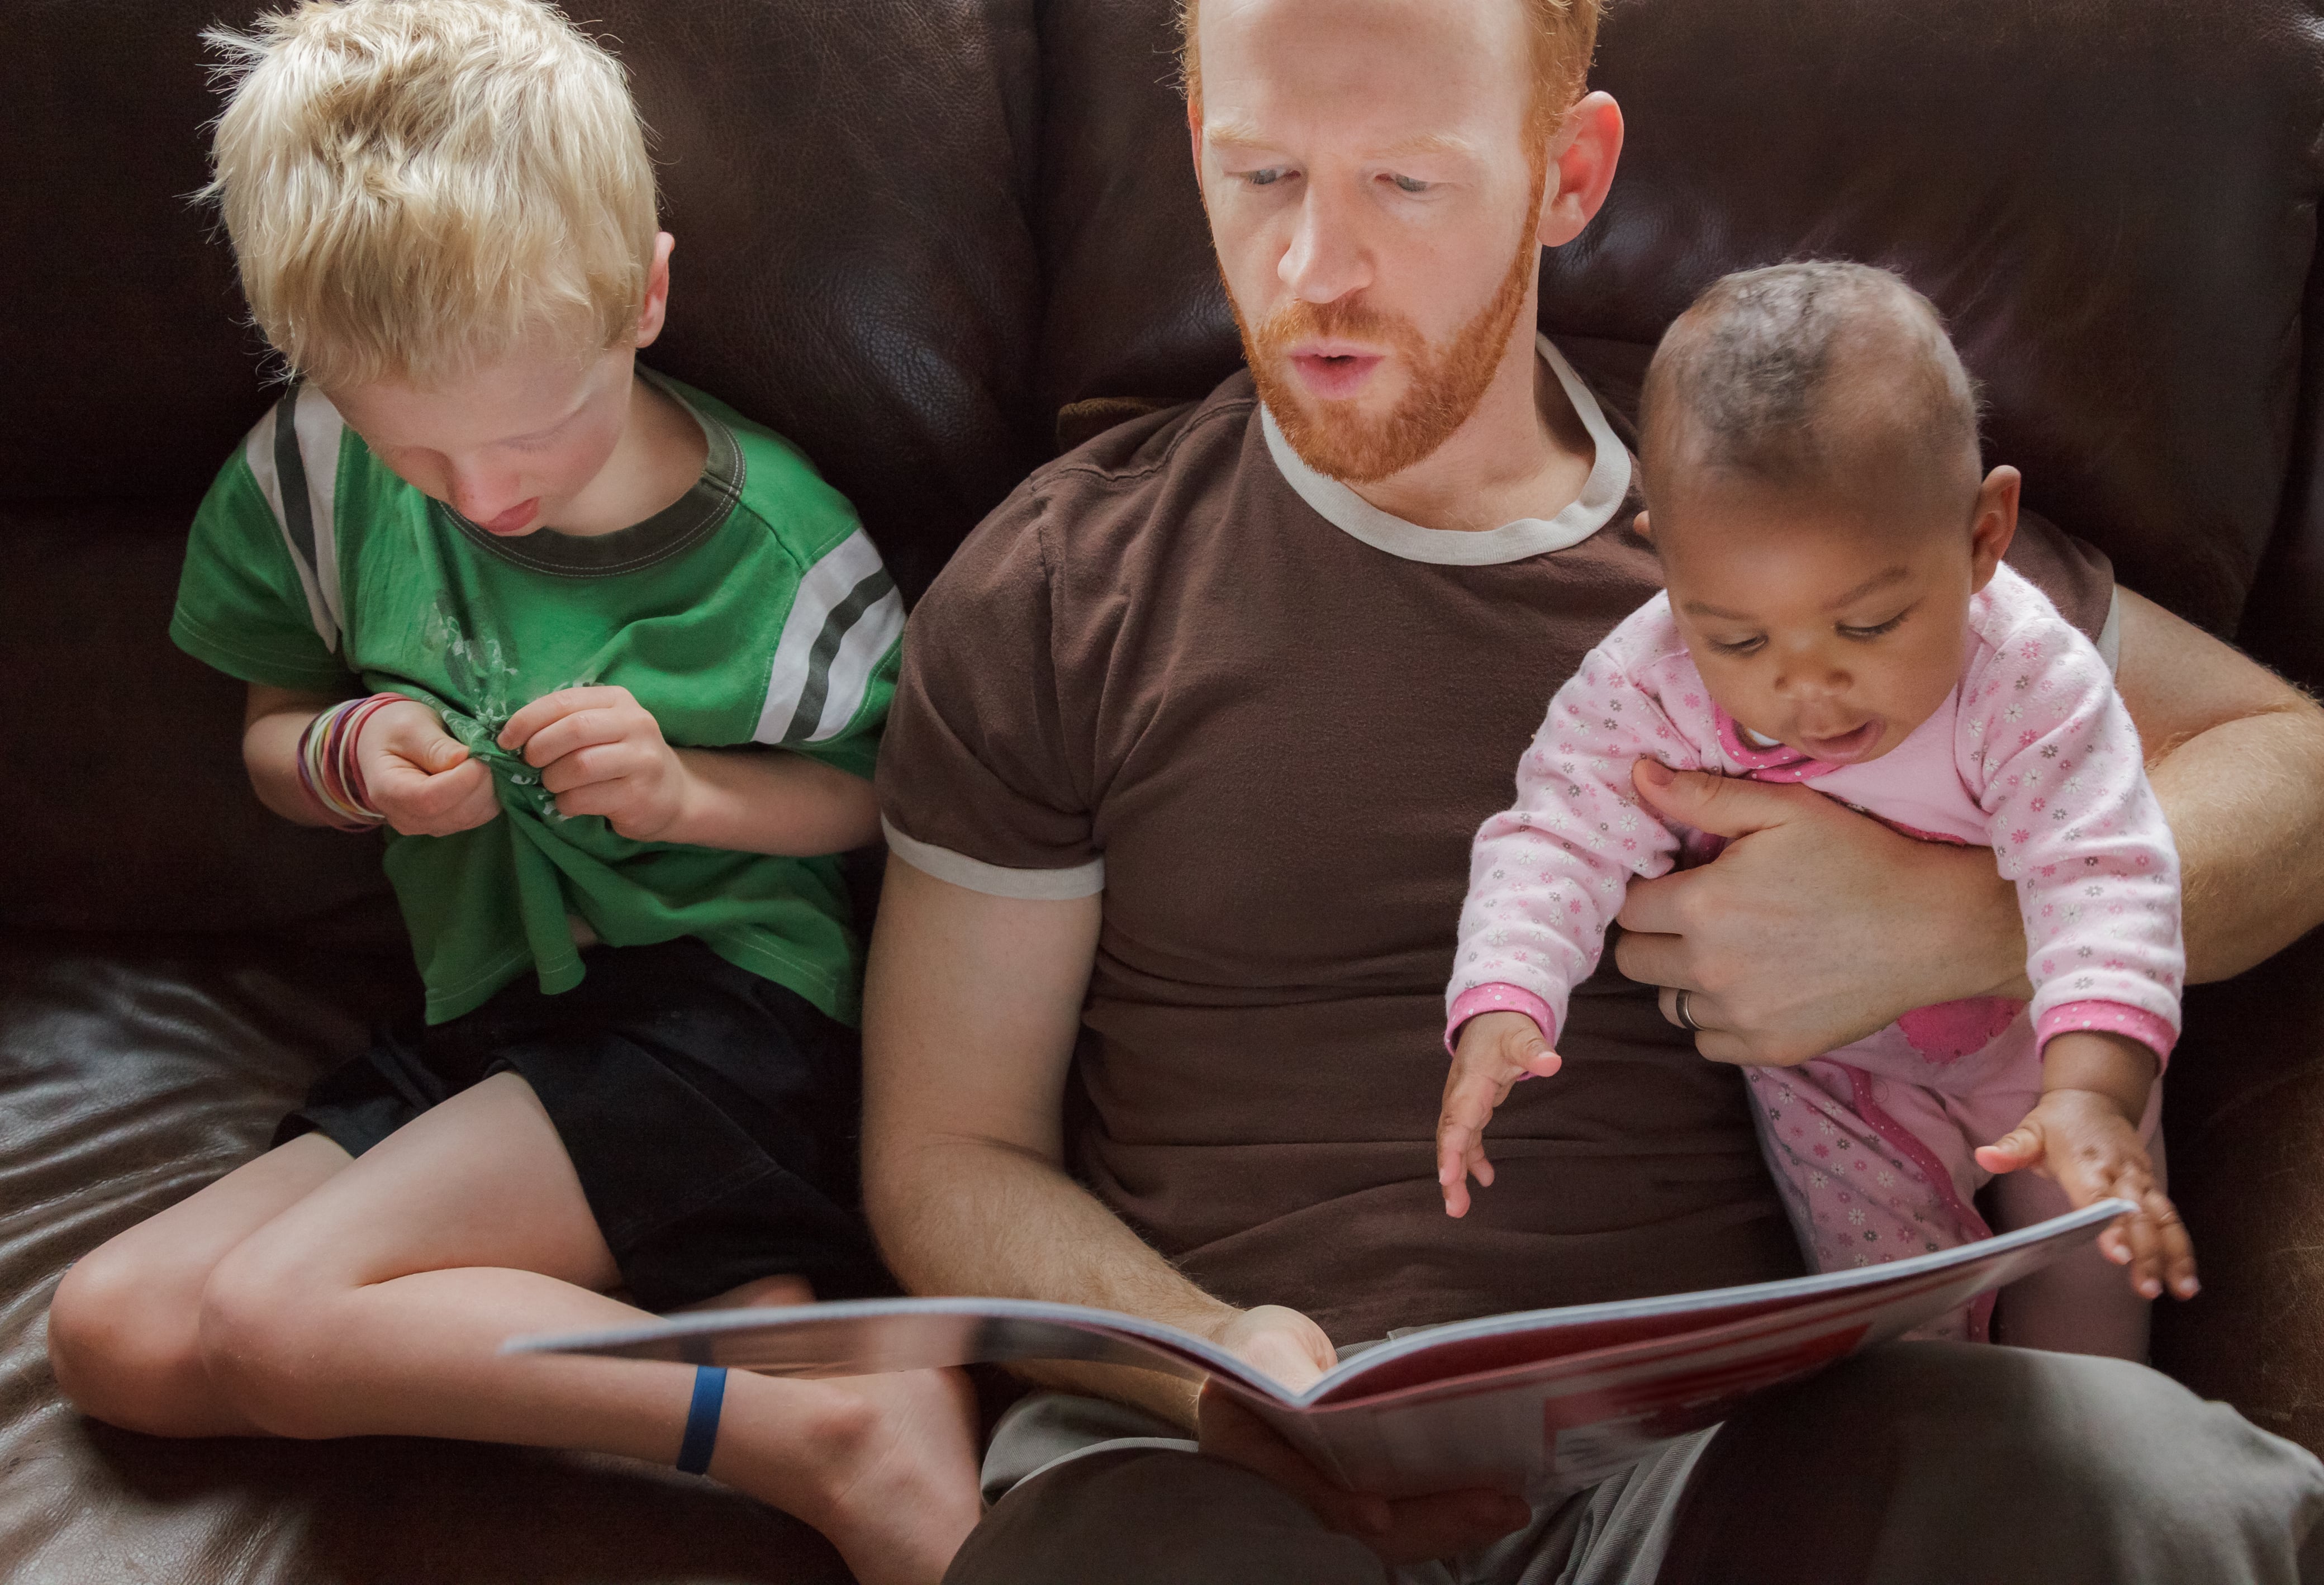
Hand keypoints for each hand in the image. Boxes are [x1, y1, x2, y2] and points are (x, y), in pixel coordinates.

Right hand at [355, 698, 500, 836]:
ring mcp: (428, 826)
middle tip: (491, 753)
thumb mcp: (410, 727)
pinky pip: (478, 816)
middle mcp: (406, 818)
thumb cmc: (395, 729)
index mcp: (387, 791)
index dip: (461, 781)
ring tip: (487, 759)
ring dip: (489, 789)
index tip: (479, 756)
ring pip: (472, 817)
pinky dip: (490, 795)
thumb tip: (463, 758)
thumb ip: (434, 745)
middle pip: (455, 812)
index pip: (430, 800)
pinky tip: (485, 773)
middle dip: (482, 783)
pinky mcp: (447, 824)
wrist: (386, 743)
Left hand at [500, 686, 686, 840]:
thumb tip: (511, 731)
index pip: (564, 701)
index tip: (506, 739)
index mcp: (618, 700)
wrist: (672, 794)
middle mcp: (636, 724)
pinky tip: (569, 802)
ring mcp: (642, 760)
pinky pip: (585, 798)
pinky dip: (565, 802)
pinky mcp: (639, 794)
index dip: (527, 720)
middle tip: (529, 764)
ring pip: (579, 766)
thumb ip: (565, 721)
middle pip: (573, 730)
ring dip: (552, 779)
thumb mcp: (601, 727)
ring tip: (553, 784)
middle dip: (538, 749)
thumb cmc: (620, 758)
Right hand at [1197, 1361, 1529, 1565]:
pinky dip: (1445, 1516)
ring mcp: (1323, 1504)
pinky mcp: (1356, 1501)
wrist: (1251, 1358)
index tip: (1379, 1515)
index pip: (1297, 1488)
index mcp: (1246, 1458)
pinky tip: (1490, 1507)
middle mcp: (1283, 1497)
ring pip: (1387, 1535)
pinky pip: (1402, 1522)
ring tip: (1510, 1507)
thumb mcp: (1266, 1346)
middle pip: (1355, 1525)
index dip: (1336, 1503)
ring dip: (1451, 1524)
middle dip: (1429, 1520)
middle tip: (1497, 1506)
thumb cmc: (1255, 1346)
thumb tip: (1332, 1405)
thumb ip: (1293, 1378)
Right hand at [1437, 1012, 1561, 1217]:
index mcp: (1470, 1082)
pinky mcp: (1471, 1107)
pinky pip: (1467, 1139)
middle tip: (1455, 1206)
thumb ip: (1534, 1049)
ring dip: (1455, 1175)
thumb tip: (1551, 1062)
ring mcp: (1463, 1103)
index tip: (1449, 1176)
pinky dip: (1472, 1160)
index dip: (1451, 1149)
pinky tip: (1485, 1179)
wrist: (1488, 1016)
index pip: (1457, 1119)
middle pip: (1449, 1138)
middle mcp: (1460, 1096)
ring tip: (1459, 1207)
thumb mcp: (1521, 1035)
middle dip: (1449, 1172)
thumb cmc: (1504, 1026)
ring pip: (1453, 1143)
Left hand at [1614, 760, 2023, 1065]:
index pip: (1628, 908)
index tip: (1678, 881)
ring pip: (1667, 1003)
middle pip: (1634, 960)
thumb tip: (1639, 776)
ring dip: (1682, 979)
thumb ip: (1703, 796)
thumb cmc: (1860, 860)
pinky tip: (1751, 988)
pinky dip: (1717, 1019)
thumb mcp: (1784, 810)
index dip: (1649, 890)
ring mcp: (1739, 1014)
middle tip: (1697, 917)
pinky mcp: (1770, 1048)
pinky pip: (1708, 1041)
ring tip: (1726, 951)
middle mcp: (1709, 968)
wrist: (1934, 928)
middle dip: (1655, 935)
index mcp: (1702, 905)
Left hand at [1975, 1030, 2195, 1301]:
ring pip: (2164, 1218)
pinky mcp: (2152, 1186)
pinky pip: (2170, 1218)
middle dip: (2147, 1253)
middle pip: (2138, 1215)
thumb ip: (2012, 1148)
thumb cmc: (2058, 1123)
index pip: (2099, 1197)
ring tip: (2183, 1291)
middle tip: (2149, 1288)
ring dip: (2175, 1254)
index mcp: (2086, 1162)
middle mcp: (2120, 1173)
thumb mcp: (2030, 1130)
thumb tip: (1985, 1156)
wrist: (2096, 1097)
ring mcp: (2141, 1180)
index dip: (2110, 1226)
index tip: (2118, 1255)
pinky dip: (2181, 1247)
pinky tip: (2186, 1278)